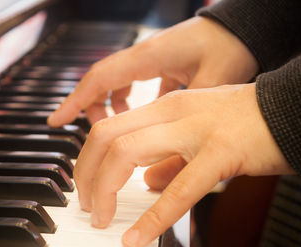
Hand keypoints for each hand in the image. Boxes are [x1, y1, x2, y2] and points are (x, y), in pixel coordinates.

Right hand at [48, 16, 258, 126]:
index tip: (55, 121)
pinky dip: (127, 101)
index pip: (99, 80)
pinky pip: (131, 83)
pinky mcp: (159, 65)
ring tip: (117, 131)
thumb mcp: (211, 84)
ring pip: (114, 84)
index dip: (75, 102)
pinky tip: (141, 115)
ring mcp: (149, 60)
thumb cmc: (230, 47)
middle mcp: (142, 57)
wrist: (244, 28)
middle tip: (94, 140)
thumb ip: (186, 120)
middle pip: (100, 83)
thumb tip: (165, 163)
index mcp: (148, 57)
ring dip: (109, 107)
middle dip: (90, 110)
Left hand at [73, 83, 293, 246]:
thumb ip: (168, 157)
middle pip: (105, 137)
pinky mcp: (220, 153)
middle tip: (86, 204)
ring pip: (127, 153)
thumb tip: (147, 182)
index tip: (84, 184)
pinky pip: (178, 190)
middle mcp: (171, 112)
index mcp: (164, 107)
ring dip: (104, 190)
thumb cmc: (245, 121)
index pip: (107, 128)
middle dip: (85, 174)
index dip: (86, 159)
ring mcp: (194, 130)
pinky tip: (135, 238)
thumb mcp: (196, 132)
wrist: (291, 109)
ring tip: (102, 217)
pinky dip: (151, 219)